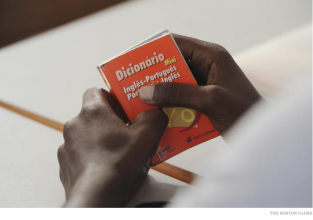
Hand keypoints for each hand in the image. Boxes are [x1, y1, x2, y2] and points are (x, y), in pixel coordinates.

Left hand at [58, 88, 167, 206]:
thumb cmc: (118, 167)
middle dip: (110, 122)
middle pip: (94, 115)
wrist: (97, 198)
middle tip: (126, 132)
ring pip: (87, 135)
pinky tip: (106, 165)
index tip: (124, 109)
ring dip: (100, 140)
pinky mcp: (66, 164)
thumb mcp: (147, 137)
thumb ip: (154, 118)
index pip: (96, 91)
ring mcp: (67, 146)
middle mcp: (75, 125)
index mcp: (93, 112)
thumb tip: (154, 114)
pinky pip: (80, 153)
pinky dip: (92, 156)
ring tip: (118, 152)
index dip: (112, 98)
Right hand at [139, 34, 261, 133]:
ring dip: (161, 91)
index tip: (136, 59)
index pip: (178, 44)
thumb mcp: (210, 100)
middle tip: (134, 83)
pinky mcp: (203, 98)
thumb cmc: (244, 112)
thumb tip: (147, 92)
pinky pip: (181, 96)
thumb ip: (178, 94)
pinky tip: (158, 112)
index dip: (156, 50)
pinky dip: (170, 102)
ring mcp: (205, 83)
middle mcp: (207, 65)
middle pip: (174, 64)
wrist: (261, 135)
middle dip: (155, 74)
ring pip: (176, 82)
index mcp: (212, 56)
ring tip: (141, 99)